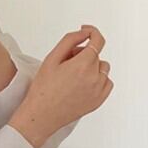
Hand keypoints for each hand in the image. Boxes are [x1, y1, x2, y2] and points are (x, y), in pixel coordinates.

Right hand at [9, 26, 112, 147]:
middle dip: (84, 53)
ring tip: (74, 75)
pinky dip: (99, 80)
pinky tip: (83, 84)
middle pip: (96, 55)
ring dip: (92, 67)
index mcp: (83, 65)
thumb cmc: (42, 90)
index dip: (92, 32)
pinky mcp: (98, 101)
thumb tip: (84, 33)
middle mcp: (94, 77)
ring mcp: (98, 91)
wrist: (41, 116)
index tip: (86, 32)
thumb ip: (70, 40)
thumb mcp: (52, 58)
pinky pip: (107, 83)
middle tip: (67, 62)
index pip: (98, 40)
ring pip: (103, 68)